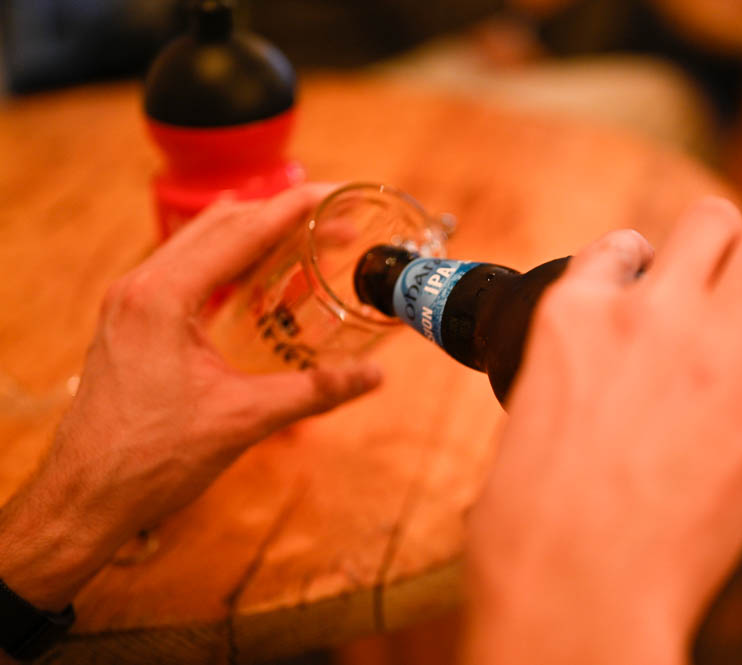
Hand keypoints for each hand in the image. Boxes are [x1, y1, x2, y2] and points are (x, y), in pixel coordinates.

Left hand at [0, 185, 380, 612]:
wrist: (85, 498)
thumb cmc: (152, 459)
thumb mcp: (244, 420)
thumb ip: (314, 392)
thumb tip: (374, 376)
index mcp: (163, 297)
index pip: (241, 232)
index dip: (295, 209)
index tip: (337, 196)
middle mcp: (140, 287)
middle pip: (218, 224)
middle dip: (279, 213)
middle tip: (332, 219)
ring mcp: (129, 303)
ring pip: (197, 242)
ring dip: (251, 233)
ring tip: (302, 237)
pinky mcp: (130, 322)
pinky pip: (183, 270)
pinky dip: (225, 260)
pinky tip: (254, 277)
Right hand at [464, 198, 741, 664]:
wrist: (575, 584)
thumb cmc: (531, 527)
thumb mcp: (526, 425)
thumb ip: (556, 397)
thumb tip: (575, 418)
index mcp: (572, 317)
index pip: (622, 246)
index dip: (646, 256)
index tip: (661, 277)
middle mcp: (644, 314)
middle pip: (709, 222)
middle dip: (728, 243)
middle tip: (739, 287)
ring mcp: (708, 351)